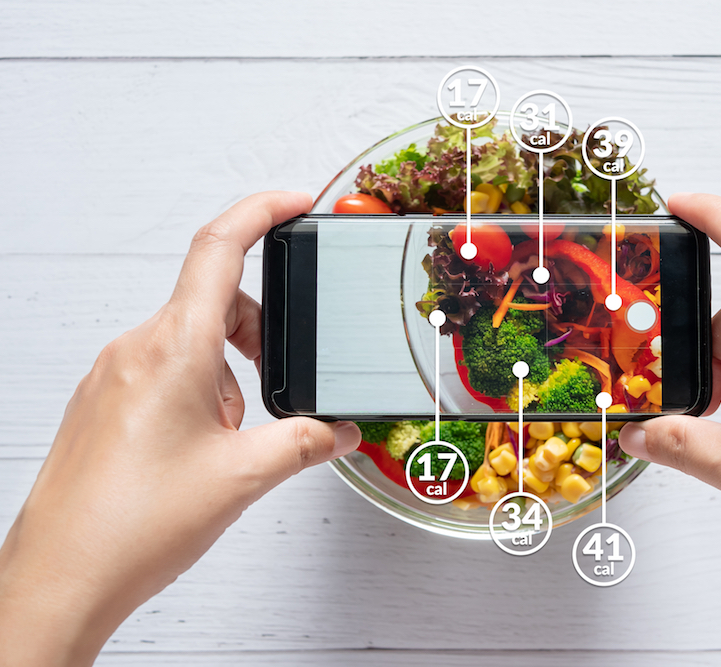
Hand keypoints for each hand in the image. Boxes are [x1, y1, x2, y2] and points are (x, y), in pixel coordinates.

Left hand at [0, 192, 360, 665]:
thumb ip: (306, 442)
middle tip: (280, 380)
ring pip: (189, 340)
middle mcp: (136, 348)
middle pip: (214, 301)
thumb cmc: (132, 526)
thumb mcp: (244, 477)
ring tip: (234, 436)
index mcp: (174, 348)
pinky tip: (202, 448)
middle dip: (259, 332)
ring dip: (228, 371)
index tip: (295, 201)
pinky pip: (162, 369)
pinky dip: (198, 390)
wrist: (62, 577)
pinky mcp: (103, 400)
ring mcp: (113, 373)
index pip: (220, 248)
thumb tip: (340, 430)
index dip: (261, 211)